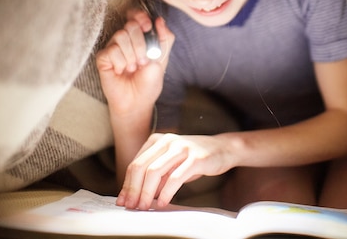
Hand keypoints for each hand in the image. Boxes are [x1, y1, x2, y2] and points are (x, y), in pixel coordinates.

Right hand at [96, 10, 173, 115]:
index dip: (140, 17)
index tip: (147, 27)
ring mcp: (113, 47)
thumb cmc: (149, 81)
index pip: (136, 15)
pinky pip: (111, 51)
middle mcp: (125, 39)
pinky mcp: (103, 58)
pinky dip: (120, 63)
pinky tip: (121, 71)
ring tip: (132, 68)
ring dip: (131, 55)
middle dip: (140, 44)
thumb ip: (165, 38)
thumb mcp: (163, 59)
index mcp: (140, 36)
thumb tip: (160, 20)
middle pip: (130, 25)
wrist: (138, 101)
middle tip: (143, 61)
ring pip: (120, 36)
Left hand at [118, 133, 233, 209]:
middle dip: (133, 190)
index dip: (127, 184)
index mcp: (157, 140)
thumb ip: (155, 175)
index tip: (123, 201)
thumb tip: (136, 195)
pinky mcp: (195, 158)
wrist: (223, 148)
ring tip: (144, 206)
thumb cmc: (194, 158)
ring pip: (155, 172)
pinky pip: (175, 177)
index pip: (135, 163)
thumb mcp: (171, 163)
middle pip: (141, 167)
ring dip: (146, 192)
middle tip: (131, 206)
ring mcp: (181, 148)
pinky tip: (162, 202)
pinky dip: (166, 192)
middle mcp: (167, 141)